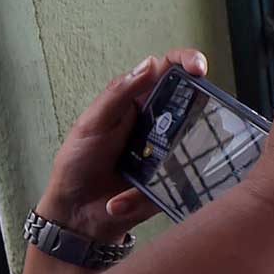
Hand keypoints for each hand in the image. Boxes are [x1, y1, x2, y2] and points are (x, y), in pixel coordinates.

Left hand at [37, 47, 208, 243]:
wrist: (75, 212)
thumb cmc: (78, 162)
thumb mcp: (92, 123)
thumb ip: (119, 93)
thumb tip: (150, 63)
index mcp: (138, 101)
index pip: (168, 70)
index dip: (187, 61)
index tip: (198, 68)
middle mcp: (159, 123)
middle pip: (192, 105)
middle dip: (197, 113)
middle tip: (175, 132)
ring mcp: (168, 152)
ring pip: (193, 145)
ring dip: (169, 161)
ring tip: (133, 176)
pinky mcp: (170, 182)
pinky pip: (174, 183)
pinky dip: (143, 194)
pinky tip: (118, 202)